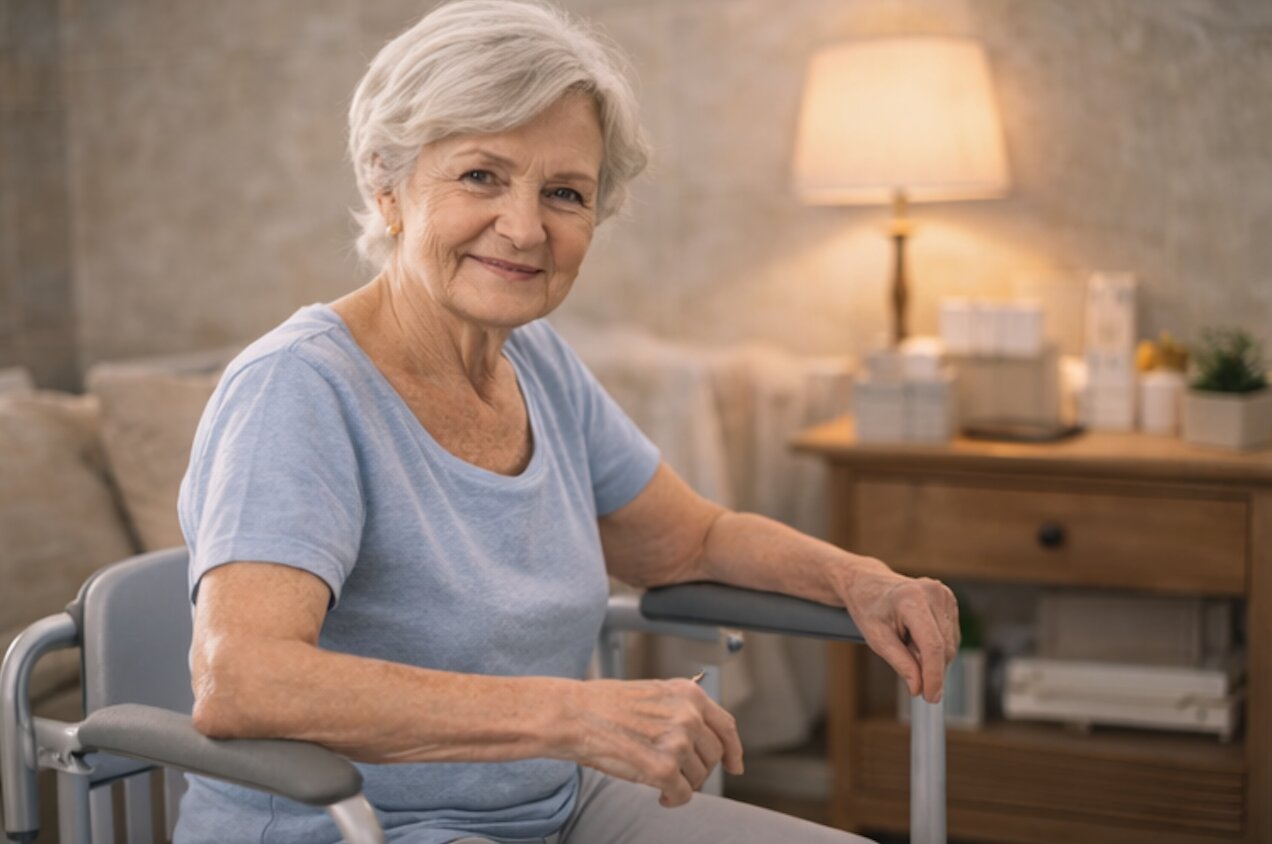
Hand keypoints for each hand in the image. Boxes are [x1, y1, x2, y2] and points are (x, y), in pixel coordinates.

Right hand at [560, 678, 743, 806]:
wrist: (575, 714)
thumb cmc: (605, 704)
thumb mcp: (654, 693)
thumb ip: (682, 710)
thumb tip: (701, 737)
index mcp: (689, 695)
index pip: (726, 726)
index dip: (734, 750)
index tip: (735, 765)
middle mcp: (689, 716)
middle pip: (713, 756)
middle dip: (698, 769)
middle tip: (676, 774)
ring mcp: (677, 743)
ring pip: (698, 778)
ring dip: (682, 784)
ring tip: (660, 780)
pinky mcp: (663, 769)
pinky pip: (682, 795)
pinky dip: (673, 800)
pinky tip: (660, 797)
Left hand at [838, 561, 959, 702]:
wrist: (869, 584)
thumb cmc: (869, 608)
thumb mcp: (875, 638)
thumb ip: (900, 663)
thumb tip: (918, 687)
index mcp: (911, 599)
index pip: (932, 646)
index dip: (934, 676)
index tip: (931, 696)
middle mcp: (933, 592)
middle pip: (944, 648)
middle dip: (931, 669)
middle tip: (910, 672)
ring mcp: (944, 594)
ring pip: (951, 645)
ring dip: (933, 657)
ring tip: (907, 643)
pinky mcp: (949, 600)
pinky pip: (951, 636)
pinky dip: (936, 646)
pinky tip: (917, 637)